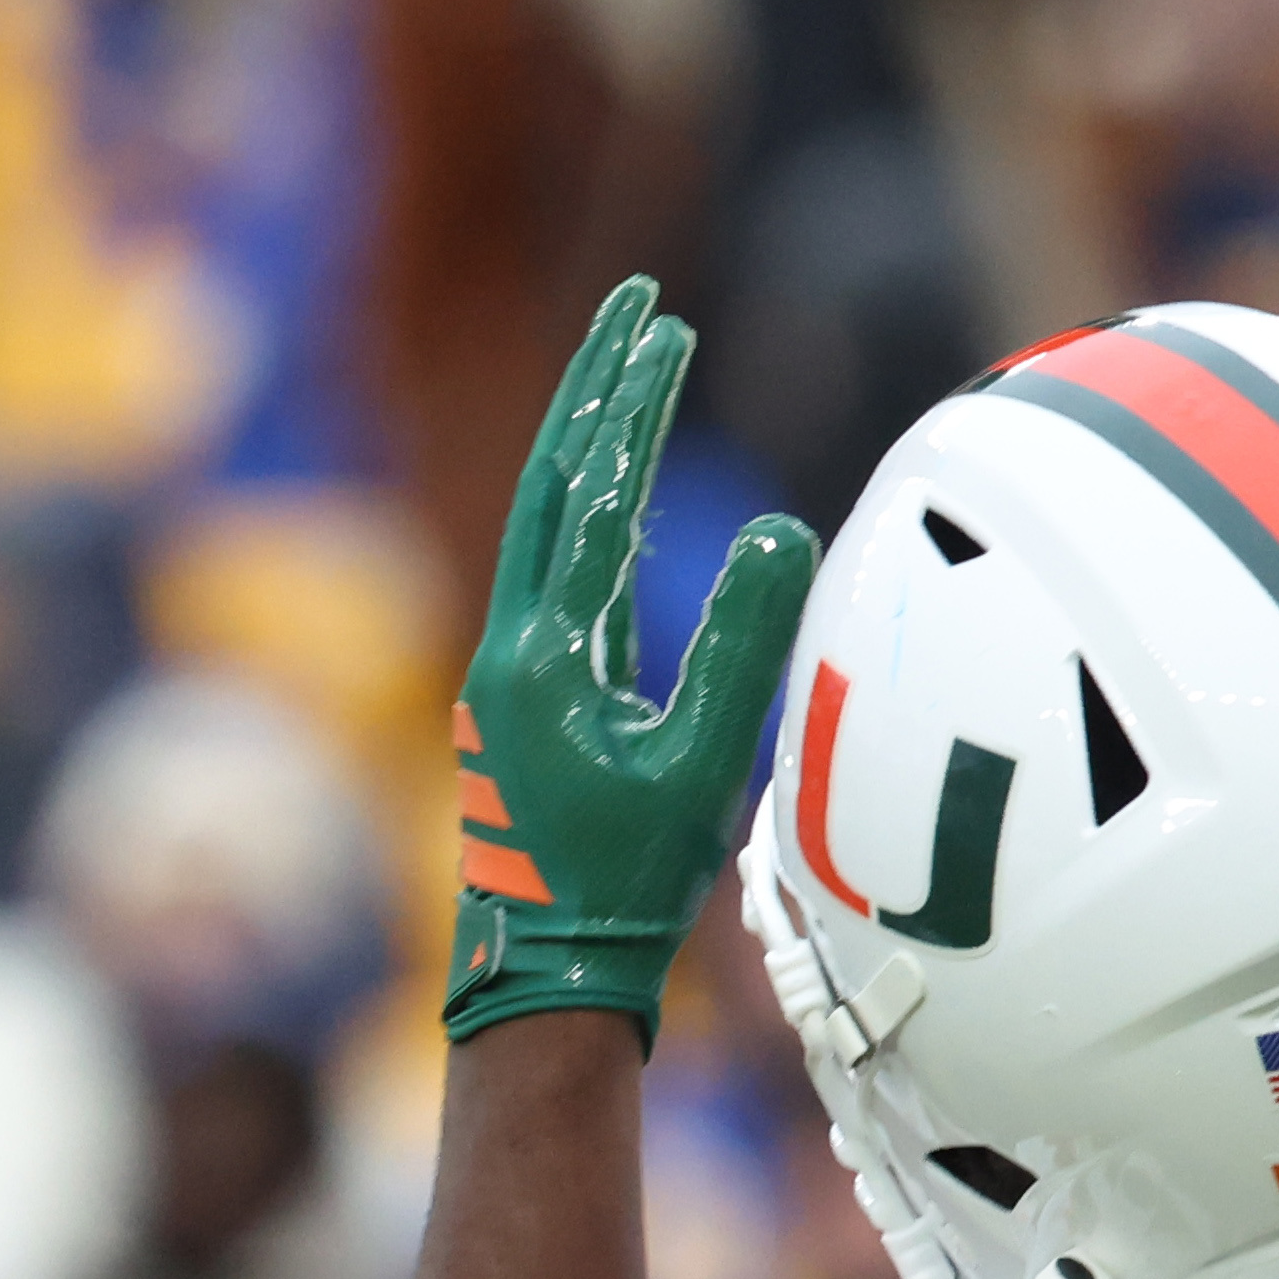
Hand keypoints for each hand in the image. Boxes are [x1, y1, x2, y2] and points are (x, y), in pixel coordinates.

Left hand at [444, 275, 820, 1047]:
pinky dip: (582, 514)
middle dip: (597, 389)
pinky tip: (614, 501)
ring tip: (625, 377)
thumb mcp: (702, 764)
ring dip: (586, 443)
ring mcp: (505, 668)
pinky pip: (548, 575)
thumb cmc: (627, 881)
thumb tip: (772, 532)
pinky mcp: (517, 697)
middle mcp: (507, 642)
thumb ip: (740, 646)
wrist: (544, 970)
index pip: (594, 496)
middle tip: (638, 307)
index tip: (666, 326)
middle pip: (552, 481)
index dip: (632, 407)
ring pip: (540, 522)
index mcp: (544, 651)